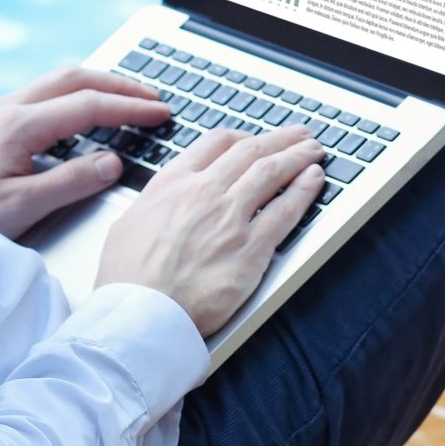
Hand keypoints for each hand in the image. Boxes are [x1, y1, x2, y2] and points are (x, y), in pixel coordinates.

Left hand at [0, 65, 172, 237]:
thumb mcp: (23, 207)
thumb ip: (71, 182)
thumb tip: (112, 161)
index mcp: (19, 125)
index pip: (88, 105)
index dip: (129, 108)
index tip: (160, 112)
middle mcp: (8, 108)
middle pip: (74, 78)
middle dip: (118, 85)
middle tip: (151, 97)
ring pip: (56, 81)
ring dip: (95, 85)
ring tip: (125, 99)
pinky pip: (42, 94)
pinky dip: (73, 95)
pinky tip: (83, 114)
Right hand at [94, 126, 325, 335]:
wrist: (141, 311)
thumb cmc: (129, 277)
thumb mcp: (129, 222)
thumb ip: (155, 202)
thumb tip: (163, 200)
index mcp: (174, 182)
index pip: (215, 143)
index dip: (242, 137)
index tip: (253, 139)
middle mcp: (205, 191)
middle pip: (251, 151)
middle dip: (280, 139)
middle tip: (298, 134)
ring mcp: (231, 216)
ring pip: (273, 172)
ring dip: (298, 156)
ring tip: (313, 149)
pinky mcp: (252, 248)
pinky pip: (286, 210)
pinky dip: (304, 190)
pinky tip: (315, 180)